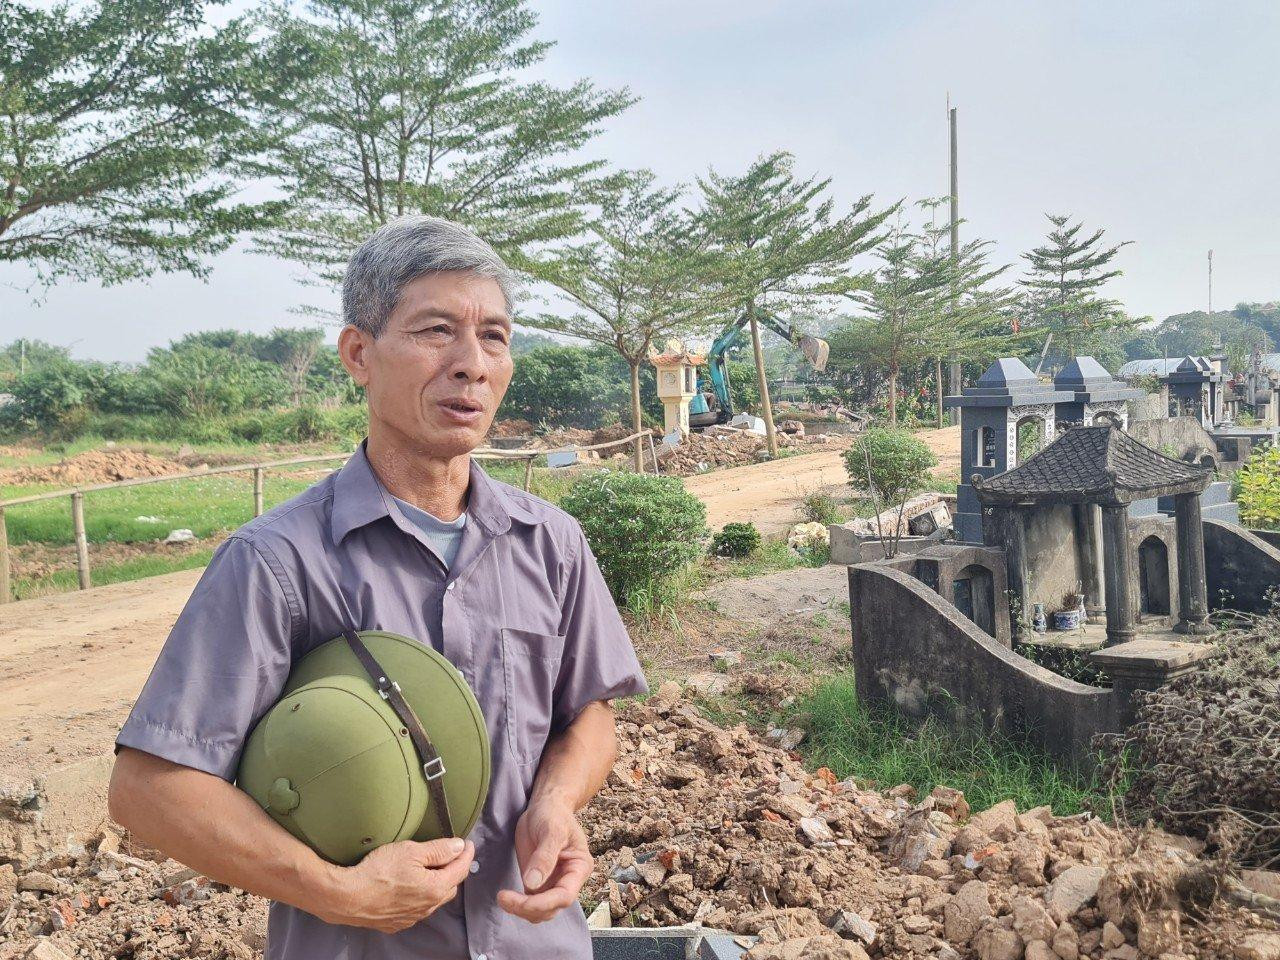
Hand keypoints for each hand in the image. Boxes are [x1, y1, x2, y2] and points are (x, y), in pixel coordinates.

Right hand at [322, 837, 474, 932]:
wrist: (347, 897)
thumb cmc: (378, 872)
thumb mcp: (411, 851)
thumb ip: (438, 849)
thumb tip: (459, 847)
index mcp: (435, 888)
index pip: (460, 869)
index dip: (466, 854)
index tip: (468, 844)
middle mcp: (427, 907)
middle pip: (450, 886)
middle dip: (454, 869)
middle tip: (452, 854)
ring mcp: (412, 917)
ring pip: (434, 899)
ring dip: (438, 884)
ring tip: (432, 869)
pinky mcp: (397, 922)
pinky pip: (417, 909)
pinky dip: (421, 896)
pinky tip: (412, 887)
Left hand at [497, 798, 592, 923]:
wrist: (545, 806)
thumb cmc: (553, 814)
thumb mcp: (551, 830)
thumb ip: (544, 857)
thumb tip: (532, 884)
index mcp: (579, 867)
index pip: (565, 895)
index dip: (544, 903)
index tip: (522, 900)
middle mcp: (568, 880)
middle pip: (552, 908)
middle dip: (529, 908)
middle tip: (504, 897)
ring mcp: (553, 883)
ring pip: (540, 911)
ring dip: (521, 910)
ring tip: (503, 897)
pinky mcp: (538, 883)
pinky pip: (529, 903)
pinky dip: (517, 905)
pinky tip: (505, 897)